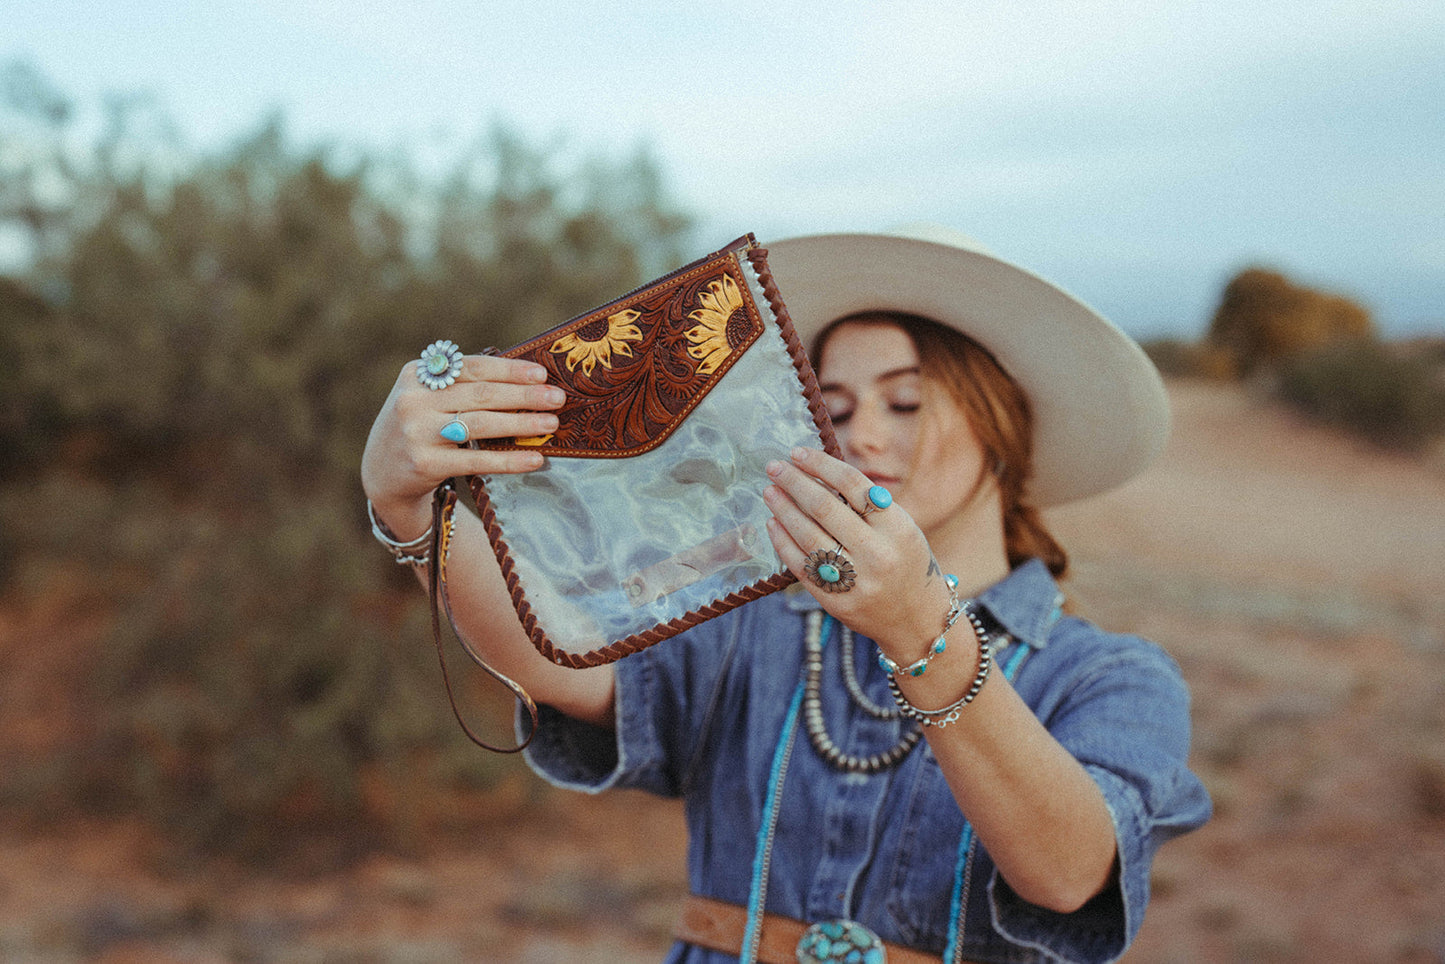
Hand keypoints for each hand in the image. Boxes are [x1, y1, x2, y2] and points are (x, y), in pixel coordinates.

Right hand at [360, 353, 565, 539]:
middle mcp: (413, 400)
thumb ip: (462, 385)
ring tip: (550, 424)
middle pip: (480, 395)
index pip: (472, 368)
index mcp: (416, 374)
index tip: (541, 375)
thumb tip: (524, 381)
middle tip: (557, 399)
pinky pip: (476, 460)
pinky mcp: (425, 463)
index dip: (509, 370)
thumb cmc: (419, 427)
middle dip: (523, 396)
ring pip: (480, 424)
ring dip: (520, 423)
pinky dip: (508, 459)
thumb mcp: (427, 398)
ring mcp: (417, 432)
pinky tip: (534, 459)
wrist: (380, 471)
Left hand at [762, 447, 952, 655]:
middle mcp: (877, 552)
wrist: (917, 621)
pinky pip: (801, 566)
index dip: (821, 464)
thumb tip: (818, 473)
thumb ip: (867, 506)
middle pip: (824, 507)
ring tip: (770, 492)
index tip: (798, 453)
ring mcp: (855, 580)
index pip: (852, 484)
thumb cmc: (907, 564)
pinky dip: (783, 542)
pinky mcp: (836, 601)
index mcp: (897, 527)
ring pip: (807, 536)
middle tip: (774, 467)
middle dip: (794, 482)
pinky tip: (773, 524)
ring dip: (783, 509)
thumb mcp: (902, 529)